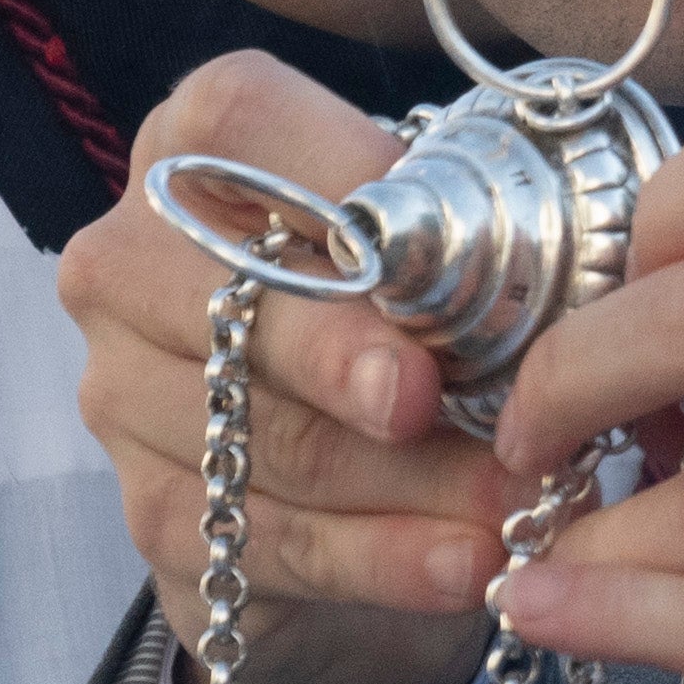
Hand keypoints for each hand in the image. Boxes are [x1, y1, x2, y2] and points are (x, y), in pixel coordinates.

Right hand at [57, 55, 528, 683]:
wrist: (368, 485)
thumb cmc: (422, 322)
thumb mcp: (454, 252)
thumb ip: (474, 234)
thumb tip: (560, 277)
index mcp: (203, 150)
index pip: (238, 118)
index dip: (336, 176)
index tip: (434, 243)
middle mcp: (134, 260)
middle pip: (222, 295)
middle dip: (339, 353)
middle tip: (434, 396)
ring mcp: (122, 392)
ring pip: (257, 433)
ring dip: (400, 477)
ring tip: (513, 501)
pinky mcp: (154, 514)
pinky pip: (266, 540)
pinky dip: (382, 557)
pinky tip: (466, 565)